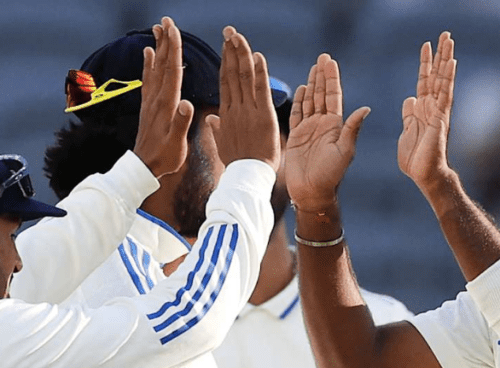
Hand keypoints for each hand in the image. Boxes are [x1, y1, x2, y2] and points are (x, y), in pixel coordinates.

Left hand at [133, 16, 194, 178]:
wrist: (145, 166)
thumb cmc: (165, 156)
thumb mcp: (177, 144)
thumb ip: (181, 123)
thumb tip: (187, 104)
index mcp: (168, 104)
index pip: (172, 71)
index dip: (174, 50)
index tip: (174, 30)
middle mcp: (158, 98)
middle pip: (162, 64)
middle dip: (165, 41)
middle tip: (165, 21)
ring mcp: (151, 100)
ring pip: (155, 68)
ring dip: (157, 47)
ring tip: (157, 29)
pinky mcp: (149, 105)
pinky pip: (149, 78)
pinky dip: (148, 63)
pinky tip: (148, 53)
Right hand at [206, 26, 279, 169]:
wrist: (247, 179)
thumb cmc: (237, 166)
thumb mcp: (223, 146)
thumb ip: (217, 130)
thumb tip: (211, 119)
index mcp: (226, 115)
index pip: (226, 83)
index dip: (226, 62)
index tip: (225, 45)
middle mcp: (236, 109)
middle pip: (232, 74)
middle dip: (231, 51)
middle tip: (229, 31)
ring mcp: (249, 112)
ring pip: (244, 78)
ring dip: (242, 55)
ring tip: (237, 36)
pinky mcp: (264, 117)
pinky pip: (261, 91)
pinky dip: (260, 73)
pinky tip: (257, 56)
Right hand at [285, 53, 369, 212]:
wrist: (313, 192)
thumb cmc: (331, 175)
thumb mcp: (345, 151)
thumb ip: (352, 129)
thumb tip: (366, 108)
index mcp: (336, 125)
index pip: (334, 96)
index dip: (332, 78)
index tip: (330, 61)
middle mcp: (324, 124)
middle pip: (322, 94)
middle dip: (322, 76)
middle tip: (323, 57)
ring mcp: (309, 129)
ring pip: (310, 100)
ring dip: (311, 84)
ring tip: (313, 67)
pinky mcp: (297, 136)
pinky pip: (296, 114)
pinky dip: (298, 101)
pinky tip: (301, 88)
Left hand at [397, 32, 456, 193]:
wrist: (424, 176)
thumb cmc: (416, 159)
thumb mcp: (406, 132)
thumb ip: (408, 116)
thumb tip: (410, 99)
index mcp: (421, 110)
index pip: (424, 81)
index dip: (425, 63)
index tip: (426, 45)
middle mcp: (432, 107)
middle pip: (436, 75)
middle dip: (440, 55)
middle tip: (445, 34)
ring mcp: (438, 112)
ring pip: (443, 80)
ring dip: (446, 59)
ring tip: (449, 41)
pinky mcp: (440, 119)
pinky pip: (444, 95)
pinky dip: (447, 78)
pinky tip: (450, 63)